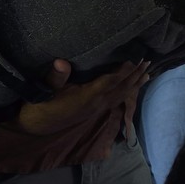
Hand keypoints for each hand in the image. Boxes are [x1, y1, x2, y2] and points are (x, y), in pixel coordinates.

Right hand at [9, 59, 150, 136]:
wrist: (36, 126)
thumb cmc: (40, 106)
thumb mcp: (44, 90)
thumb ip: (55, 77)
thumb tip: (61, 62)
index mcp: (88, 96)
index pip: (111, 81)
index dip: (124, 69)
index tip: (135, 56)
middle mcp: (97, 103)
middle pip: (122, 88)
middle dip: (135, 75)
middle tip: (148, 60)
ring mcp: (98, 108)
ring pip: (122, 95)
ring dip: (135, 84)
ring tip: (148, 72)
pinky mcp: (95, 110)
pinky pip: (118, 100)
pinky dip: (128, 92)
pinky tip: (132, 88)